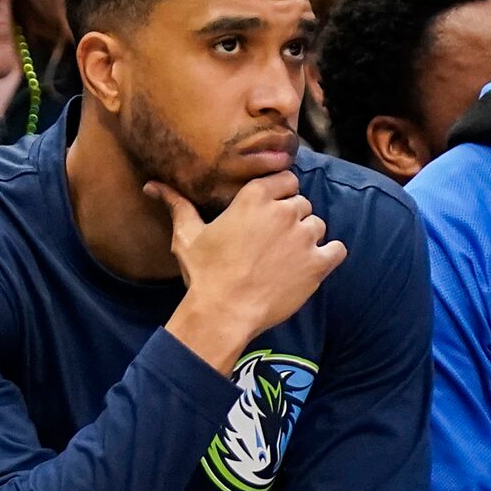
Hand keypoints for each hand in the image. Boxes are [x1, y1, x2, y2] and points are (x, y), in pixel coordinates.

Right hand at [155, 168, 346, 373]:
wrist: (224, 312)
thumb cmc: (205, 274)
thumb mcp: (187, 236)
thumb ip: (177, 205)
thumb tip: (152, 186)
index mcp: (255, 197)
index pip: (285, 179)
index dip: (279, 194)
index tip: (269, 212)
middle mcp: (284, 210)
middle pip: (301, 202)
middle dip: (291, 218)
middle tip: (274, 242)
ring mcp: (305, 236)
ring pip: (318, 225)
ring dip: (308, 237)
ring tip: (288, 258)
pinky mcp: (318, 263)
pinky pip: (338, 249)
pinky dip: (329, 255)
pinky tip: (313, 265)